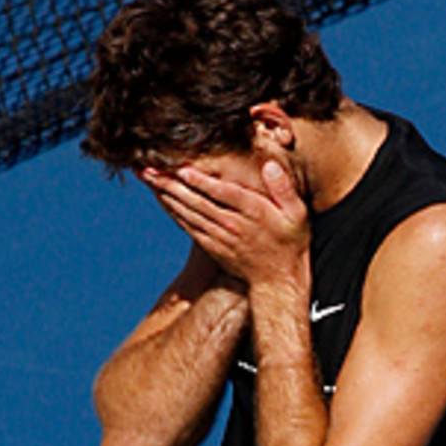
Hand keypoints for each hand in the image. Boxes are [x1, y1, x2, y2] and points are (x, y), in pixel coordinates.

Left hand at [141, 160, 309, 289]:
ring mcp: (219, 237)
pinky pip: (188, 226)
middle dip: (171, 183)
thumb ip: (284, 188)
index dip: (201, 182)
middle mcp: (232, 225)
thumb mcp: (298, 213)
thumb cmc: (290, 241)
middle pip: (197, 201)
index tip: (182, 168)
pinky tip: (160, 197)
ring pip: (188, 213)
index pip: (223, 194)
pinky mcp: (211, 246)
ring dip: (165, 194)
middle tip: (148, 167)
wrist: (278, 280)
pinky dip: (172, 211)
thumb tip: (269, 166)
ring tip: (147, 177)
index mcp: (253, 213)